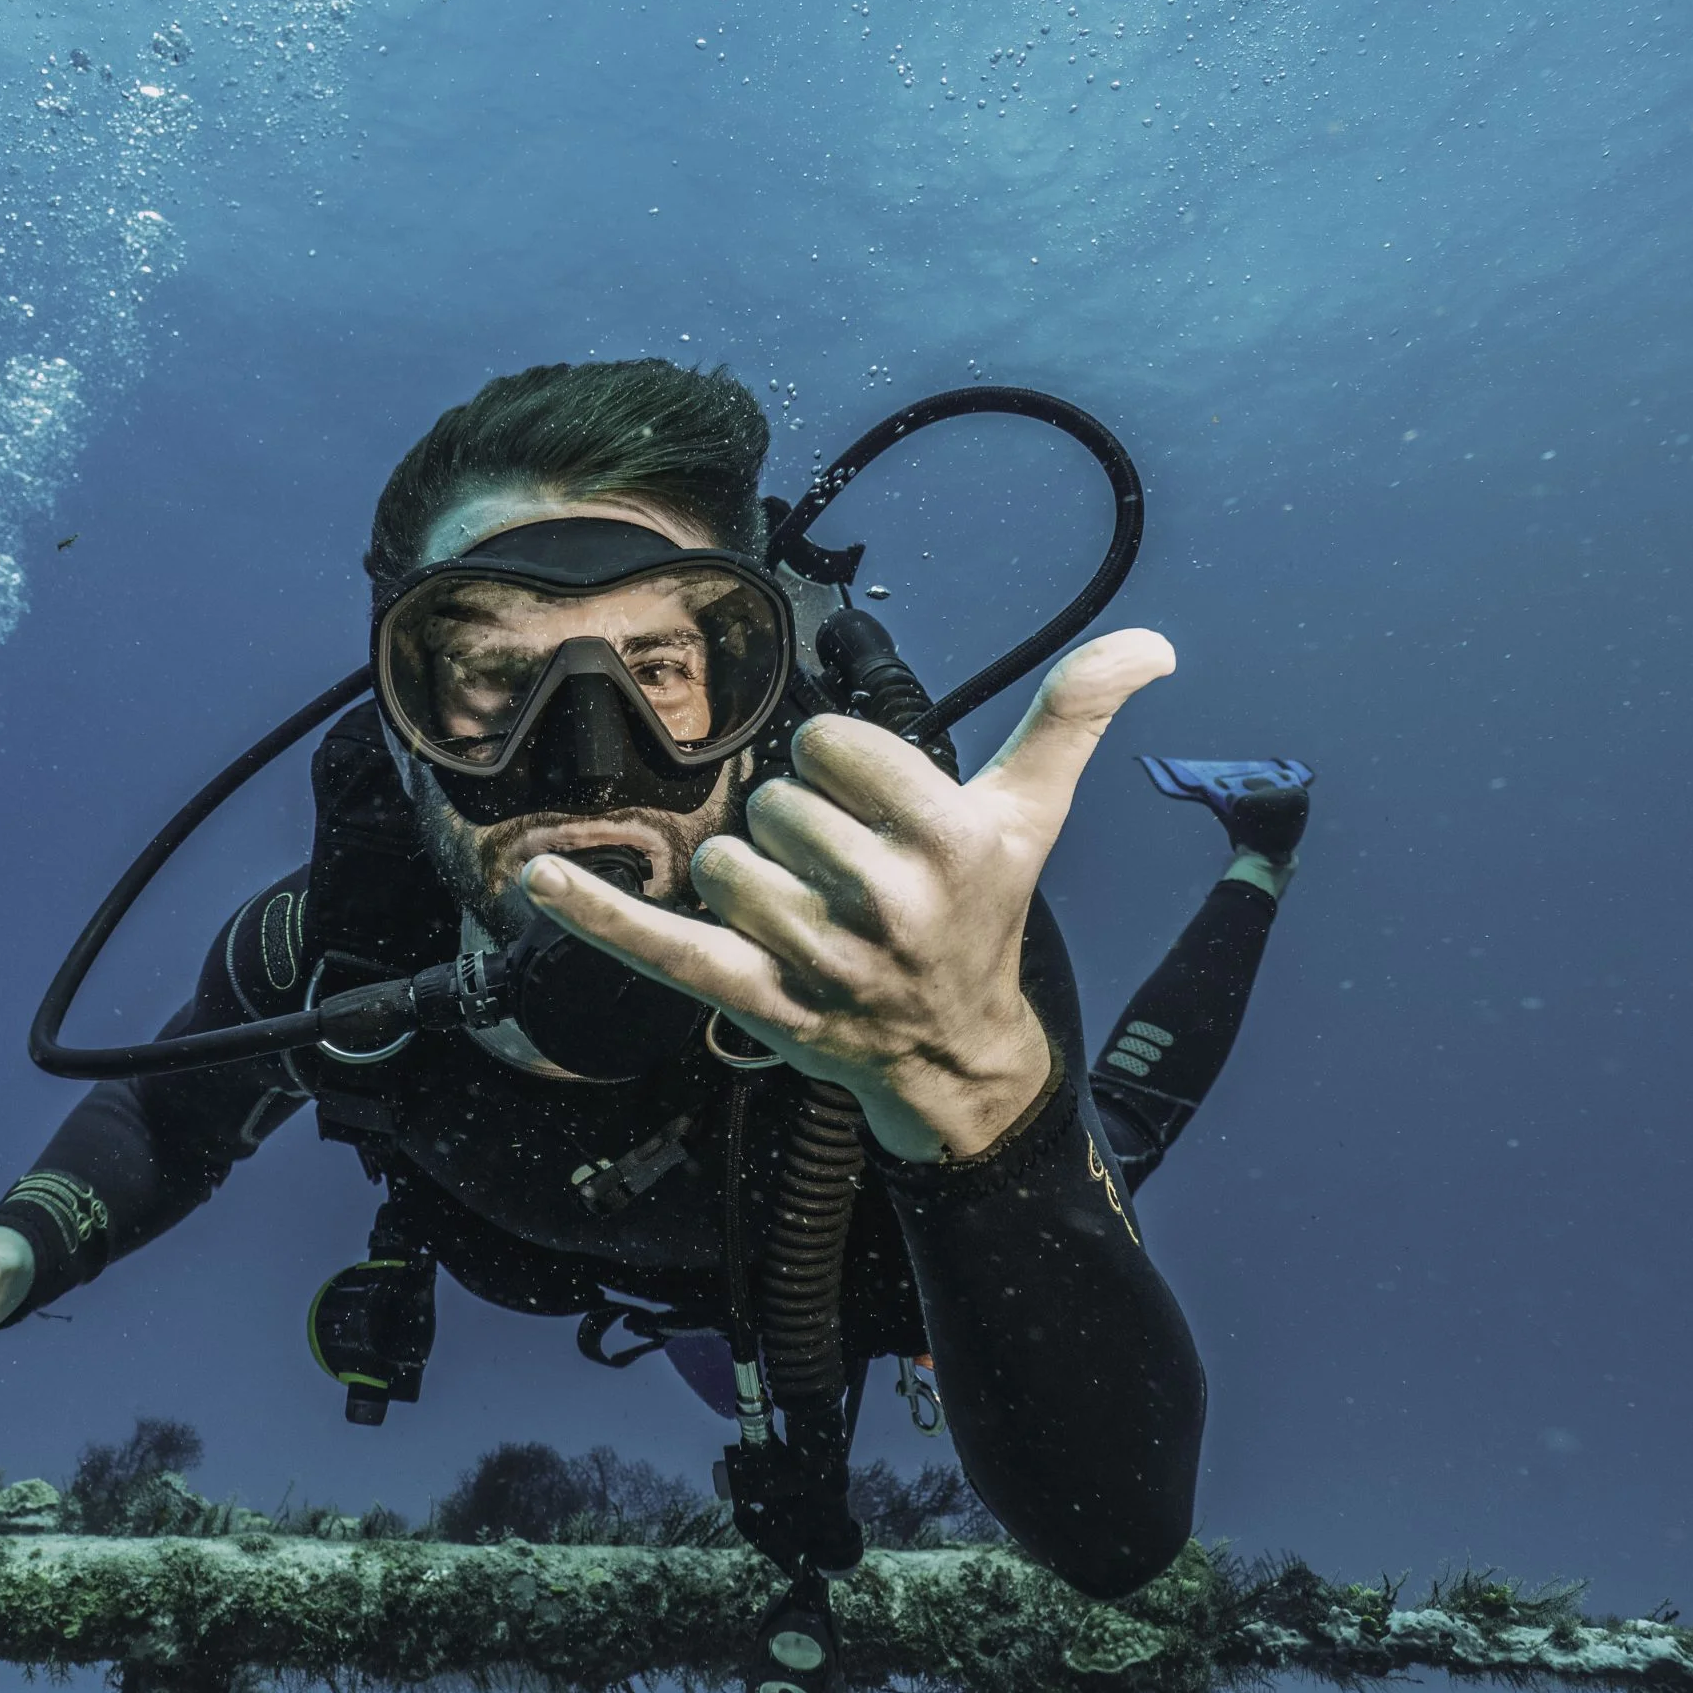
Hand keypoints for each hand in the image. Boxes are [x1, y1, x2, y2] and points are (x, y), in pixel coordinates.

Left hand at [522, 629, 1175, 1161]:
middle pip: (776, 807)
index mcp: (950, 843)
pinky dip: (596, 913)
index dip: (841, 768)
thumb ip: (1073, 713)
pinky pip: (660, 947)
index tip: (872, 809)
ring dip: (748, 879)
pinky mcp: (755, 1002)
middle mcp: (888, 905)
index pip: (832, 748)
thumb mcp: (1031, 811)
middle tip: (846, 876)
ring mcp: (817, 961)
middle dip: (800, 829)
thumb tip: (1155, 640)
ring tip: (802, 914)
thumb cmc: (984, 912)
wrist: (958, 1051)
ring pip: (724, 864)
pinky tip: (537, 878)